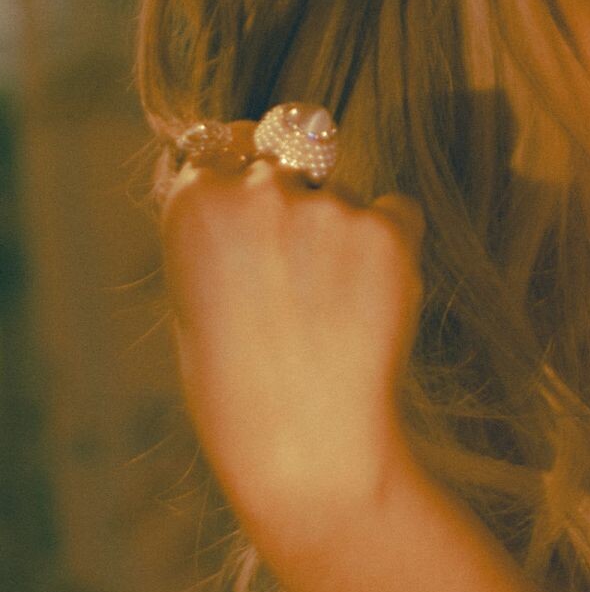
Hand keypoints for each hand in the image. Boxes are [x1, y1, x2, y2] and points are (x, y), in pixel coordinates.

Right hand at [158, 123, 424, 543]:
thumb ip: (209, 222)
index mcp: (197, 206)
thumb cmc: (238, 386)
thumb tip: (212, 157)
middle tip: (297, 281)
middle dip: (294, 201)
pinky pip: (394, 214)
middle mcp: (260, 192)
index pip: (220, 142)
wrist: (307, 449)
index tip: (254, 196)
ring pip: (342, 195)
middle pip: (287, 160)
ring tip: (330, 315)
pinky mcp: (387, 228)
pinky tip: (369, 308)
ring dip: (342, 235)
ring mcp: (328, 206)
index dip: (239, 165)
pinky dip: (390, 247)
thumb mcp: (192, 296)